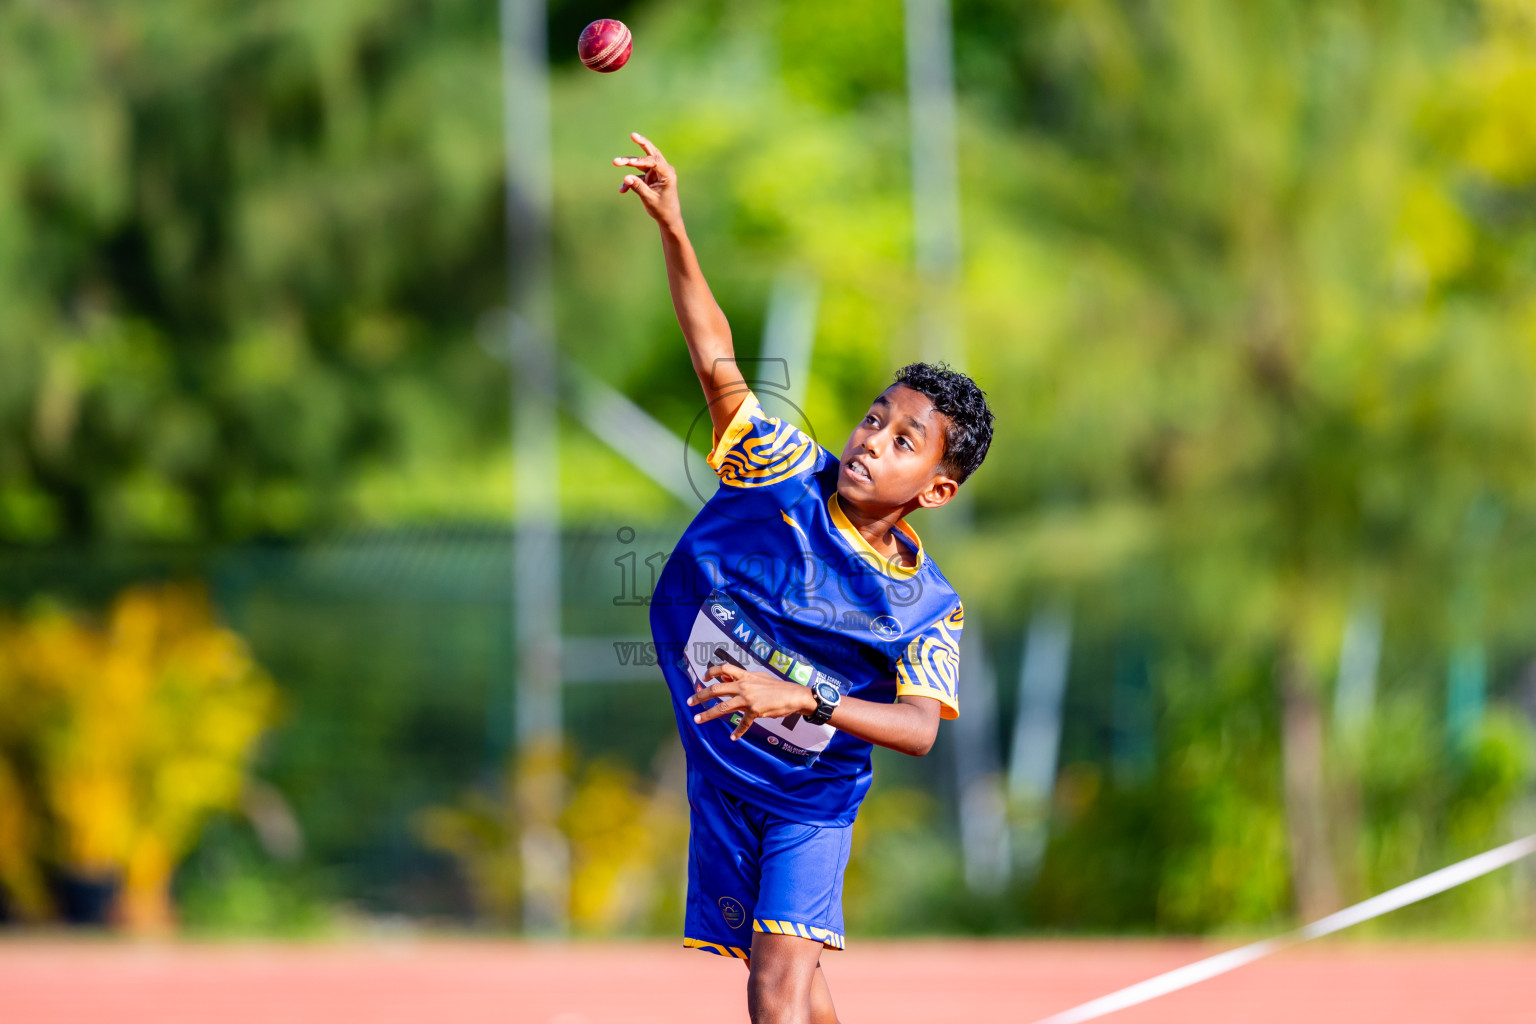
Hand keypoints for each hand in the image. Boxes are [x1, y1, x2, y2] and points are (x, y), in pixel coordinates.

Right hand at [613, 132, 681, 228]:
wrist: (668, 219)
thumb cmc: (662, 209)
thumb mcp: (649, 199)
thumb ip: (638, 187)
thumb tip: (625, 177)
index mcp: (667, 174)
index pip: (654, 161)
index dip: (641, 160)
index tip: (628, 163)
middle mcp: (663, 170)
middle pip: (652, 153)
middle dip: (642, 144)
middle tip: (633, 135)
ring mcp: (657, 173)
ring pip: (643, 162)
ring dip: (630, 162)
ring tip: (616, 161)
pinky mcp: (651, 177)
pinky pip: (638, 175)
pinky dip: (630, 181)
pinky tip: (622, 190)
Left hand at [687, 663, 817, 740]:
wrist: (793, 695)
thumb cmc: (777, 687)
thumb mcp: (759, 677)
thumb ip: (743, 678)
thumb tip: (727, 678)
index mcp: (745, 676)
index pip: (723, 669)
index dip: (711, 672)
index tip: (703, 678)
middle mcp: (744, 686)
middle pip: (716, 690)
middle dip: (700, 696)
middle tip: (689, 702)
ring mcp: (748, 698)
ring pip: (723, 707)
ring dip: (708, 714)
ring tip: (697, 719)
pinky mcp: (755, 711)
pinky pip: (743, 723)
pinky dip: (738, 731)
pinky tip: (733, 737)